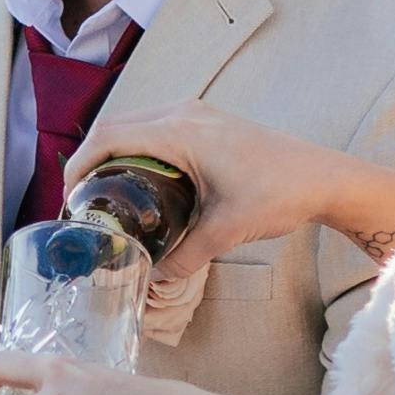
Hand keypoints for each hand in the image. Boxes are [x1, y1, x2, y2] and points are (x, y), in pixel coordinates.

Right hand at [64, 106, 390, 282]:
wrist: (324, 178)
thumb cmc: (280, 194)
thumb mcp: (226, 231)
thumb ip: (185, 258)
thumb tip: (153, 282)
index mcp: (182, 131)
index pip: (110, 136)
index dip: (80, 163)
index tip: (70, 196)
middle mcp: (185, 113)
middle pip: (116, 126)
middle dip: (91, 159)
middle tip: (82, 200)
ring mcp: (198, 113)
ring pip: (136, 123)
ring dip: (114, 151)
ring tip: (105, 191)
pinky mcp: (208, 121)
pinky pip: (157, 126)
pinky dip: (138, 147)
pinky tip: (140, 180)